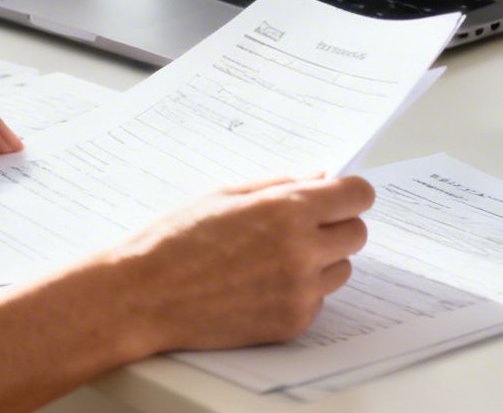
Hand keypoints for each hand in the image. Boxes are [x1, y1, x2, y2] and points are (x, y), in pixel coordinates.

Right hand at [108, 174, 374, 353]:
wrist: (144, 295)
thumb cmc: (176, 239)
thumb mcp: (226, 194)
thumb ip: (280, 185)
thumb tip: (320, 179)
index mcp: (288, 210)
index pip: (358, 195)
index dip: (348, 193)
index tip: (338, 196)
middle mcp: (302, 251)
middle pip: (357, 233)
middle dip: (336, 225)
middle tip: (300, 226)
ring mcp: (299, 292)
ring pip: (341, 269)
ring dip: (321, 260)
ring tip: (273, 257)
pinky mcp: (292, 323)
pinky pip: (318, 300)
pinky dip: (300, 291)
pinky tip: (260, 284)